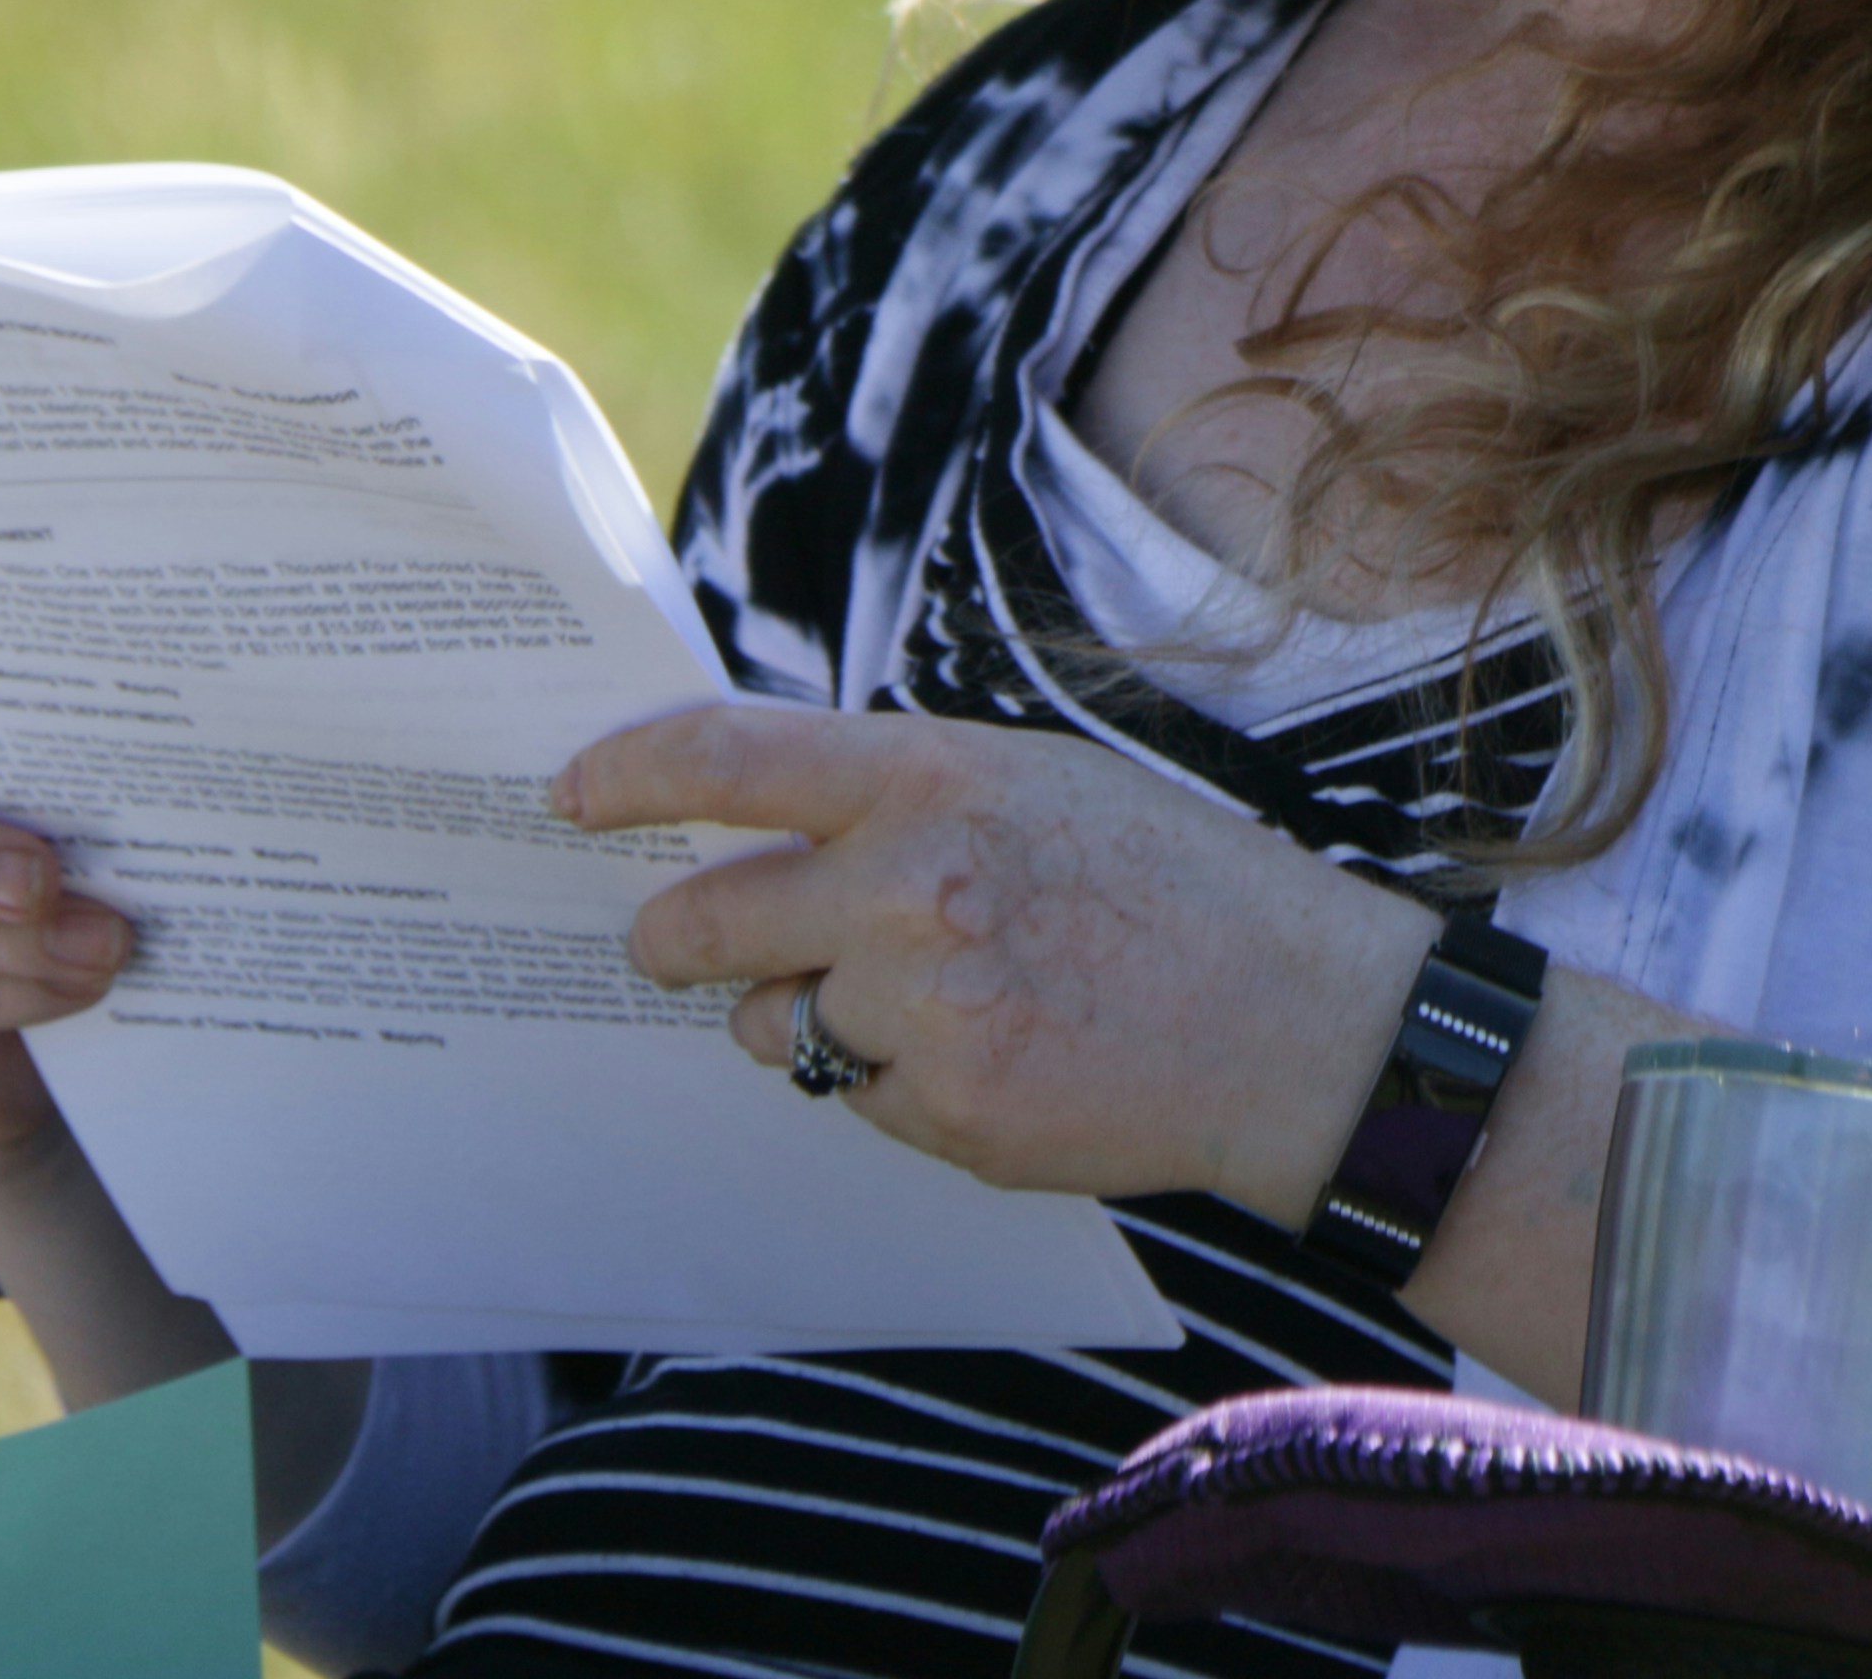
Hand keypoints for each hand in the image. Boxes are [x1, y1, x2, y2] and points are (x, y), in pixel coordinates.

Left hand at [564, 703, 1432, 1222]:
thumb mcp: (1040, 784)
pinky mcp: (948, 1113)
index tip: (571, 793)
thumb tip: (769, 816)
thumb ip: (905, 794)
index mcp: (935, 777)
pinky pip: (858, 1099)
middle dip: (673, 940)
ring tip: (919, 999)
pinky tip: (992, 1056)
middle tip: (670, 944)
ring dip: (805, 1015)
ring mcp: (924, 1009)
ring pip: (774, 1024)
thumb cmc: (1176, 885)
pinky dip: (896, 1084)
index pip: (727, 758)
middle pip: (704, 921)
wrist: (1300, 1022)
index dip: (627, 775)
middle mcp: (911, 887)